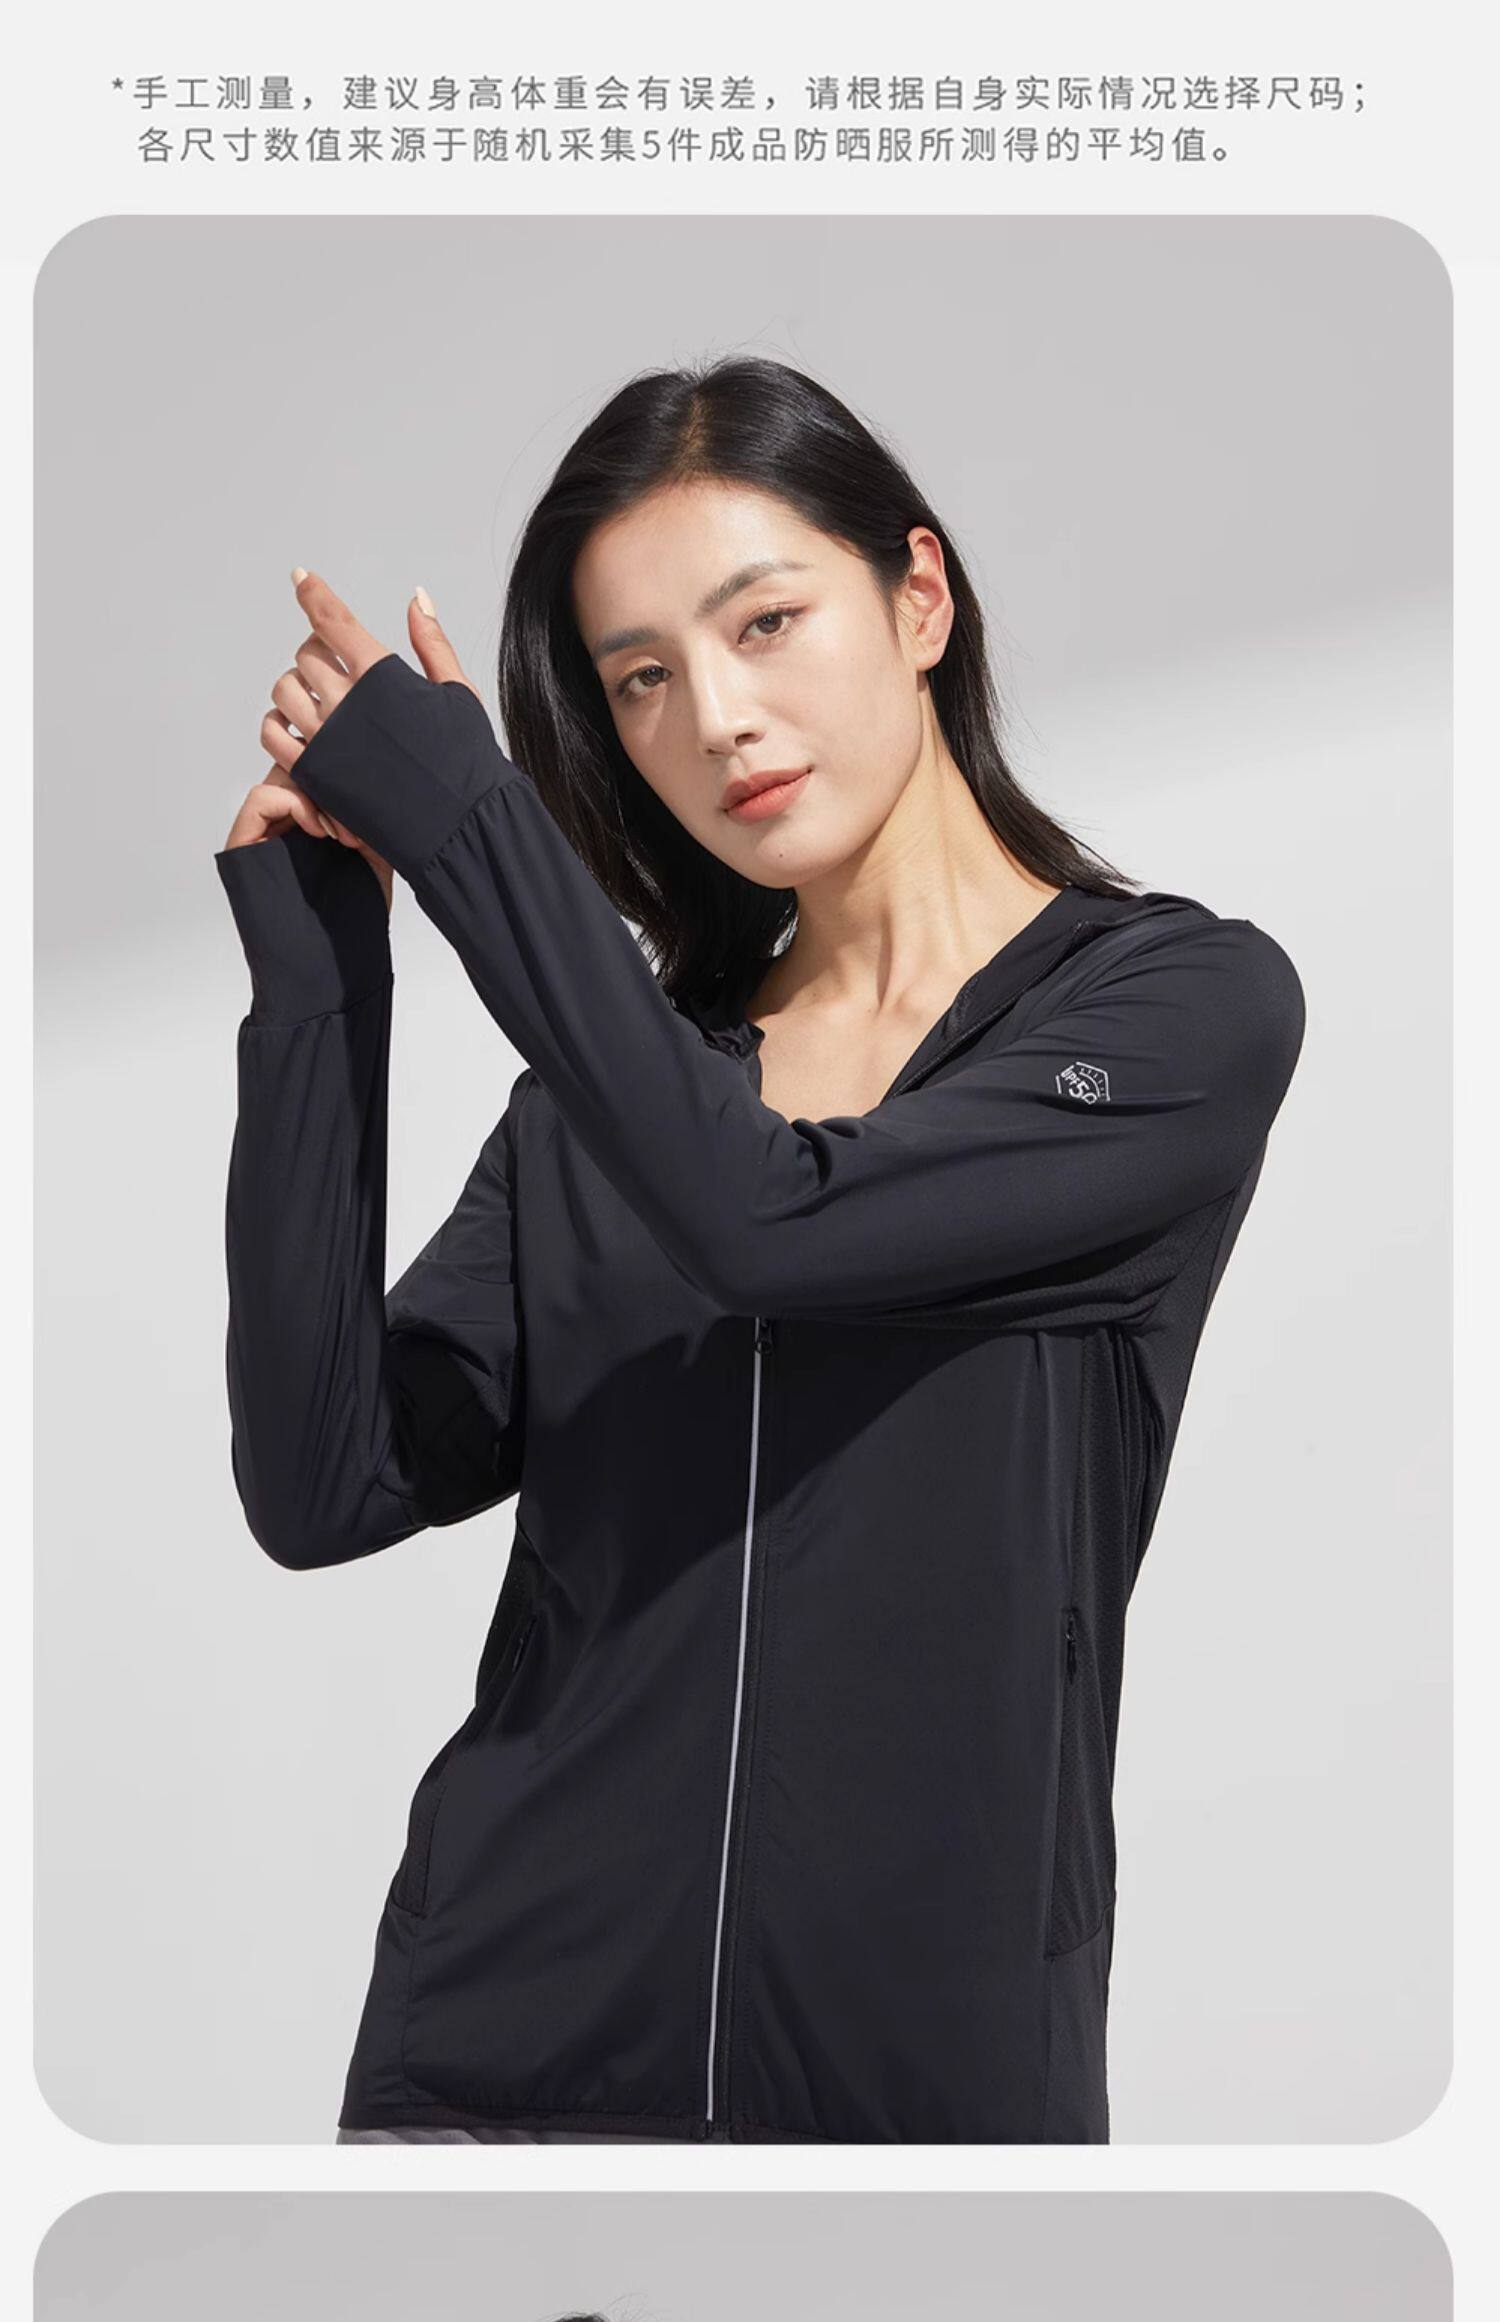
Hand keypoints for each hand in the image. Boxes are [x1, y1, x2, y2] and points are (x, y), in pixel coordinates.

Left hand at [222, 570, 481, 913]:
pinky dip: (279, 725)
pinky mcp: (314, 772)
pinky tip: (299, 727)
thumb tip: (415, 598)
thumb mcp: (458, 694)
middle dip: (317, 652)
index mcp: (382, 675)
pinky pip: (274, 734)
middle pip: (307, 652)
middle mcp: (347, 701)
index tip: (300, 577)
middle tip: (335, 665)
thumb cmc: (467, 761)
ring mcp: (326, 737)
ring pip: (285, 689)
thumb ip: (432, 643)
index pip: (334, 620)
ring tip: (320, 699)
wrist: (458, 826)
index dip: (313, 593)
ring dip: (296, 687)